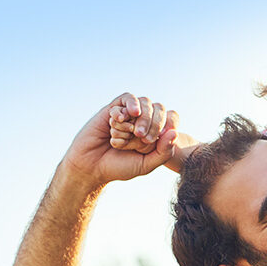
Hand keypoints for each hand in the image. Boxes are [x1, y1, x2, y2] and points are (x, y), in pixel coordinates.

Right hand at [61, 93, 177, 187]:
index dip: (169, 123)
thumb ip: (163, 152)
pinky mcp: (113, 109)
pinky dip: (126, 106)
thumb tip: (175, 133)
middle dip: (154, 122)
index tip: (157, 139)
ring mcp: (129, 114)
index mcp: (155, 133)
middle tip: (143, 137)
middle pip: (158, 108)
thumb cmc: (119, 167)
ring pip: (143, 102)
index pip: (171, 117)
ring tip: (133, 131)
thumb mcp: (146, 165)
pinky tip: (119, 119)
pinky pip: (125, 98)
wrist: (91, 166)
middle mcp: (144, 122)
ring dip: (141, 116)